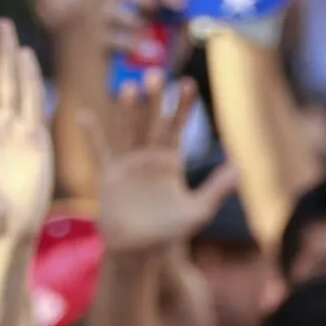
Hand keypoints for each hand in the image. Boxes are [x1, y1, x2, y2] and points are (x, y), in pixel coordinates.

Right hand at [86, 76, 236, 255]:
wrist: (138, 252)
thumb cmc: (168, 233)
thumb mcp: (197, 212)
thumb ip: (216, 189)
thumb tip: (240, 166)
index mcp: (170, 161)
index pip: (177, 128)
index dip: (182, 106)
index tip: (188, 83)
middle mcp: (148, 157)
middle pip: (151, 123)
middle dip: (154, 100)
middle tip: (155, 74)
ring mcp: (127, 164)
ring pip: (127, 131)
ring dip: (127, 111)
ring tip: (129, 87)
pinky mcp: (109, 176)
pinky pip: (99, 152)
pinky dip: (92, 135)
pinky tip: (85, 115)